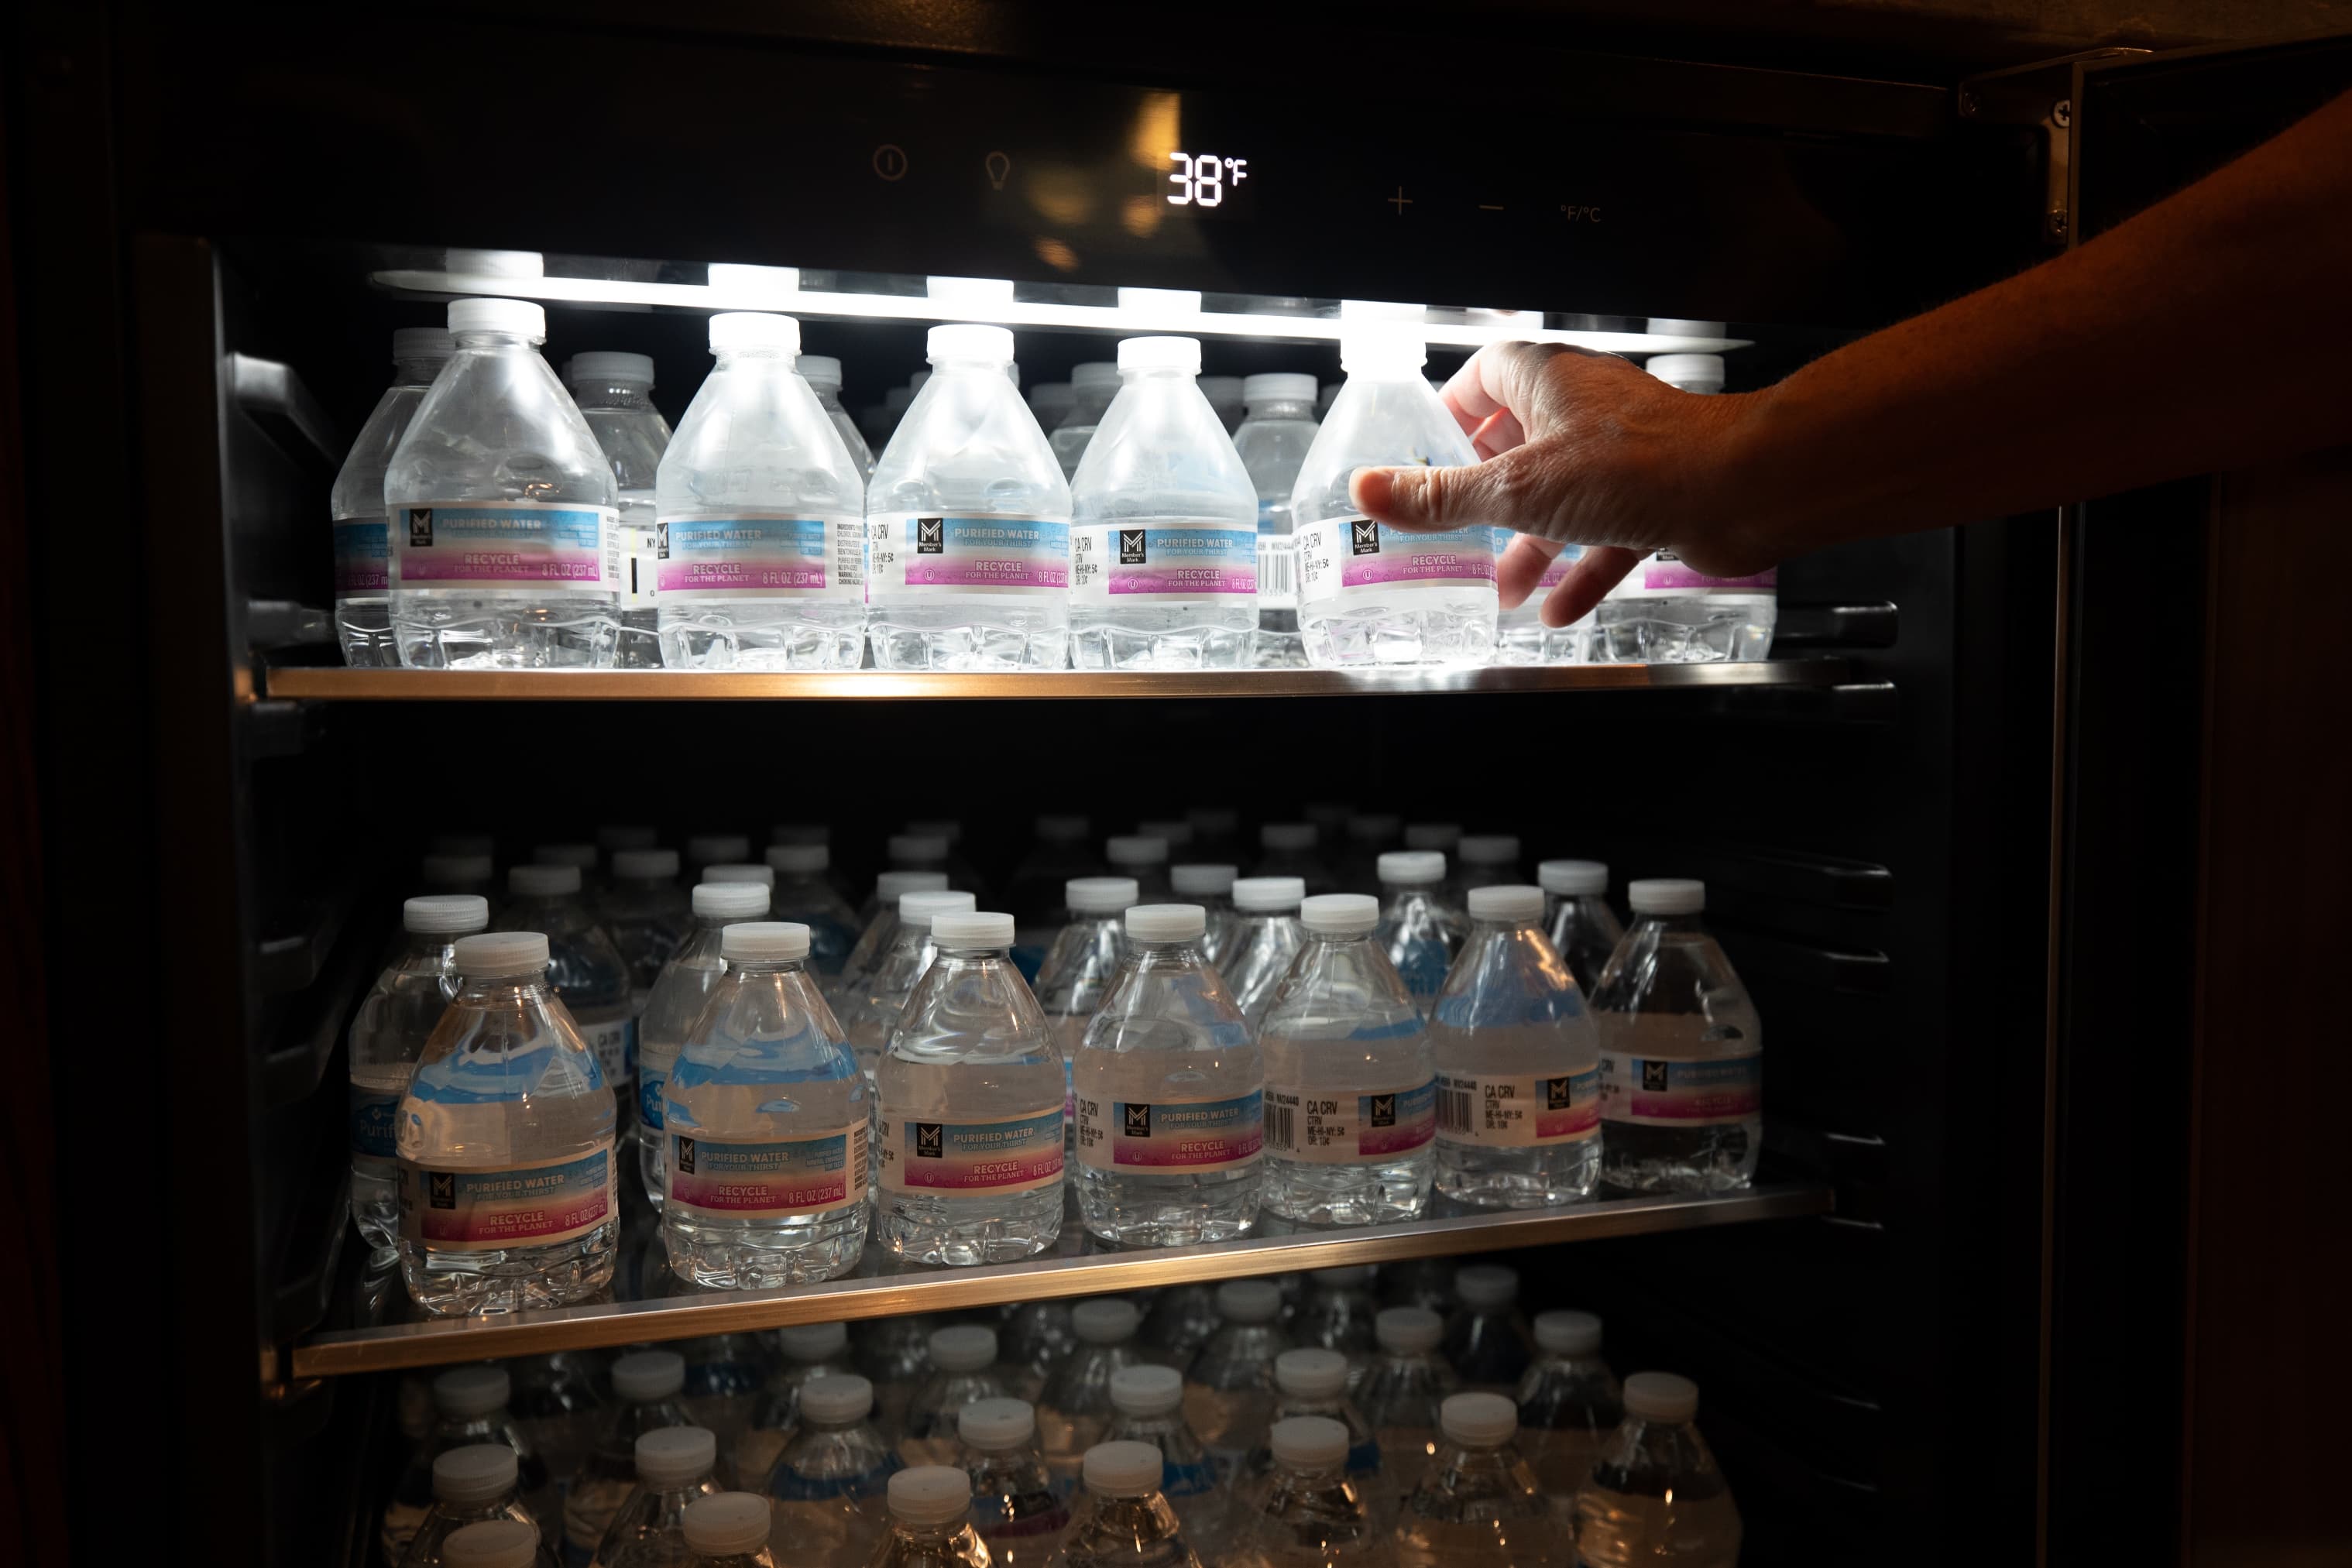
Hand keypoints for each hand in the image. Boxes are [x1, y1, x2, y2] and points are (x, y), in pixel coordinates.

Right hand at [1345, 341, 1768, 627]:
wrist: (1740, 489)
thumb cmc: (1637, 464)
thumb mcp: (1517, 487)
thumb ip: (1442, 497)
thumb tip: (1371, 490)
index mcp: (1547, 381)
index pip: (1483, 376)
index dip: (1451, 412)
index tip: (1426, 452)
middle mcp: (1583, 410)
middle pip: (1517, 445)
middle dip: (1485, 496)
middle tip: (1453, 530)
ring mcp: (1620, 454)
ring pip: (1559, 498)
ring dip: (1529, 545)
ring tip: (1499, 589)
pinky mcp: (1652, 496)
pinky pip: (1604, 534)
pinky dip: (1579, 570)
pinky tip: (1556, 609)